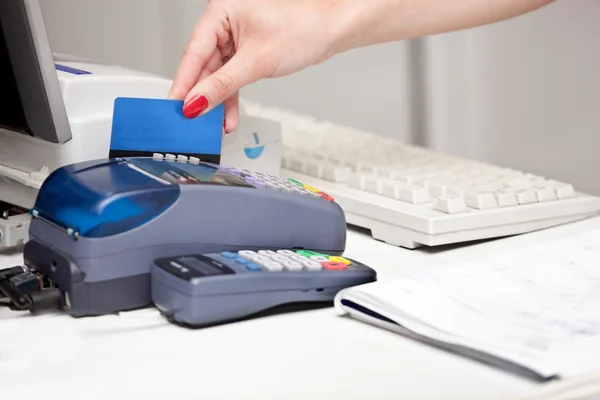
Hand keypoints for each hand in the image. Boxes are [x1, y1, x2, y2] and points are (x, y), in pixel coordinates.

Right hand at [169, 0, 343, 132]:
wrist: (331, 30)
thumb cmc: (303, 29)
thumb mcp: (256, 62)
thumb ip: (222, 85)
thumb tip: (196, 103)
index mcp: (221, 12)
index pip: (194, 52)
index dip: (184, 82)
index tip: (175, 106)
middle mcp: (225, 23)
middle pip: (203, 66)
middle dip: (201, 96)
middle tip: (192, 122)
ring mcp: (235, 38)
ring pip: (217, 75)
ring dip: (217, 101)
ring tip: (214, 125)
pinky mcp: (246, 52)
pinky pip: (231, 77)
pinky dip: (230, 96)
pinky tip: (228, 116)